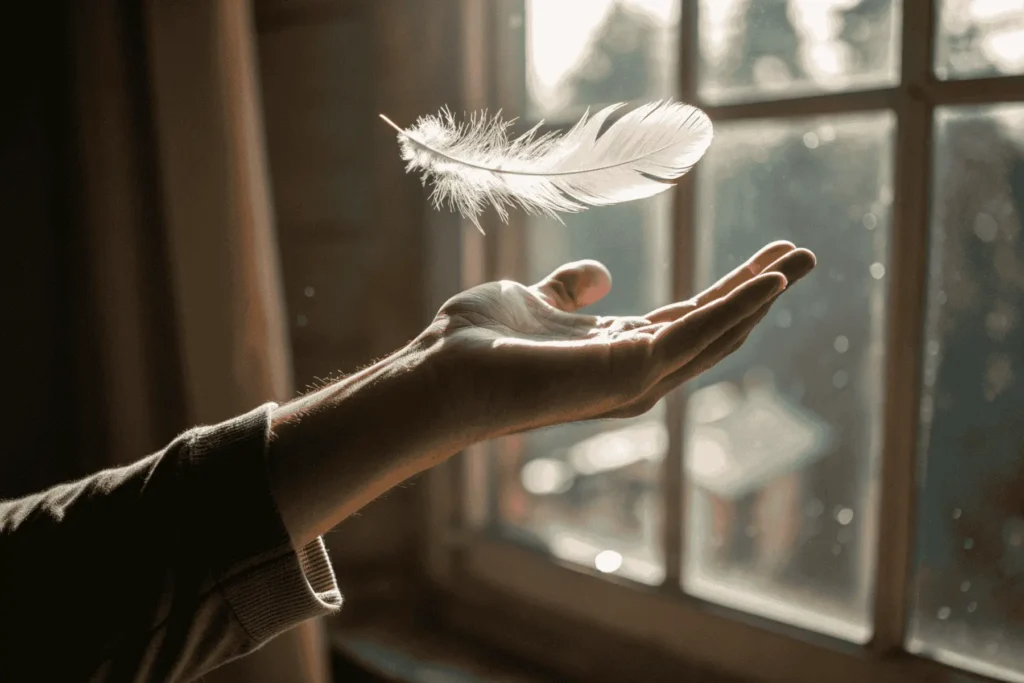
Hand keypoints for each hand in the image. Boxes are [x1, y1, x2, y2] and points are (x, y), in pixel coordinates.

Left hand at [419, 240, 815, 440]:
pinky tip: (769, 281)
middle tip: (805, 254)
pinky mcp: (630, 370)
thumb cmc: (477, 342)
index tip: (765, 259)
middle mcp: (635, 370)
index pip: (687, 319)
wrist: (442, 371)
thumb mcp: (534, 299)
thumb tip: (599, 273)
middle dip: (760, 291)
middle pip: (714, 328)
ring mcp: (636, 376)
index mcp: (616, 351)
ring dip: (761, 295)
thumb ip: (569, 291)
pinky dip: (737, 307)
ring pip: (716, 332)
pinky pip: (697, 334)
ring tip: (802, 258)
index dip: (727, 291)